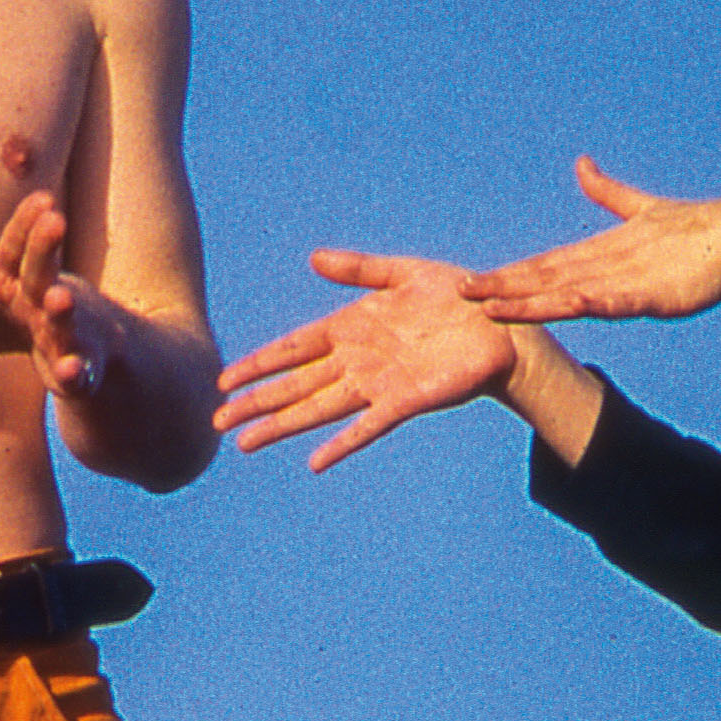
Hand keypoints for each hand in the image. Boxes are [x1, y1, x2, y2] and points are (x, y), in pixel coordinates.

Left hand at [0, 194, 106, 397]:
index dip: (27, 222)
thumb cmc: (5, 317)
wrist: (69, 344)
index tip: (42, 199)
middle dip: (47, 246)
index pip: (16, 243)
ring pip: (65, 318)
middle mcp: (42, 294)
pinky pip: (78, 369)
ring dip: (63, 309)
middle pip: (43, 267)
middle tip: (55, 221)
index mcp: (11, 274)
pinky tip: (71, 375)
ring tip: (61, 301)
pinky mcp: (78, 367)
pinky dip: (75, 372)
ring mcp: (64, 329)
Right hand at [217, 254, 518, 470]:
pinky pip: (368, 427)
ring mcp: (378, 384)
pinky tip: (315, 462)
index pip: (293, 349)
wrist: (503, 325)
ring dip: (282, 426)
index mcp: (350, 329)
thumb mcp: (403, 273)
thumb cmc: (457, 297)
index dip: (258, 364)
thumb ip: (359, 269)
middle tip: (217, 422)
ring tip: (246, 444)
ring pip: (318, 408)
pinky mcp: (406, 401)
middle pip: (295, 385)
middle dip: (256, 403)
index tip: (223, 380)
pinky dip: (342, 444)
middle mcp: (357, 361)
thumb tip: (313, 258)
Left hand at [464, 163, 720, 329]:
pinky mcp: (651, 292)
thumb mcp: (645, 210)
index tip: (475, 282)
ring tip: (491, 307)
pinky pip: (613, 301)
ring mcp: (627, 277)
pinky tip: (560, 308)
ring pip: (568, 290)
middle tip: (461, 291)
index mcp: (604, 248)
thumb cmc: (697, 227)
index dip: (510, 273)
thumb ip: (610, 192)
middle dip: (503, 285)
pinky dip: (586, 304)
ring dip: (528, 300)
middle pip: (546, 275)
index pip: (547, 263)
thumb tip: (581, 163)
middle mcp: (607, 260)